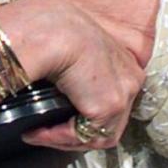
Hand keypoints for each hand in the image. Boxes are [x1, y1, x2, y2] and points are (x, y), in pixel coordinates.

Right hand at [1, 0, 145, 151]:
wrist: (52, 30)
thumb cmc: (51, 28)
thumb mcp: (67, 43)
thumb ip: (72, 63)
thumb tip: (55, 79)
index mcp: (123, 59)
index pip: (108, 95)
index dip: (82, 109)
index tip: (58, 114)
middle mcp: (131, 76)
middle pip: (107, 118)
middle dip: (75, 129)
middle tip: (46, 128)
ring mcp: (124, 93)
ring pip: (97, 131)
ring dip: (64, 137)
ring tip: (37, 133)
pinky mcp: (110, 107)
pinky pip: (84, 136)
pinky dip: (58, 138)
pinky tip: (36, 132)